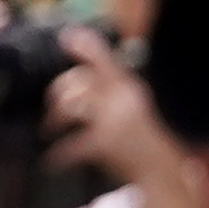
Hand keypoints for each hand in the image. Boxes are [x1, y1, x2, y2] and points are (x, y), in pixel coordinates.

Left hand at [37, 26, 180, 187]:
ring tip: (48, 132)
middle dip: (57, 93)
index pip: (106, 61)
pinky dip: (58, 156)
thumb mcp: (130, 108)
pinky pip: (72, 144)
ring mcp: (115, 120)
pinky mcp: (106, 143)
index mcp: (129, 88)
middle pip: (79, 81)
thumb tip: (73, 83)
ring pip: (72, 107)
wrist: (160, 172)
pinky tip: (51, 162)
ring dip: (53, 120)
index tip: (67, 36)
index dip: (86, 48)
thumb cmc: (138, 140)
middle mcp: (124, 99)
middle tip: (51, 109)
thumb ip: (109, 92)